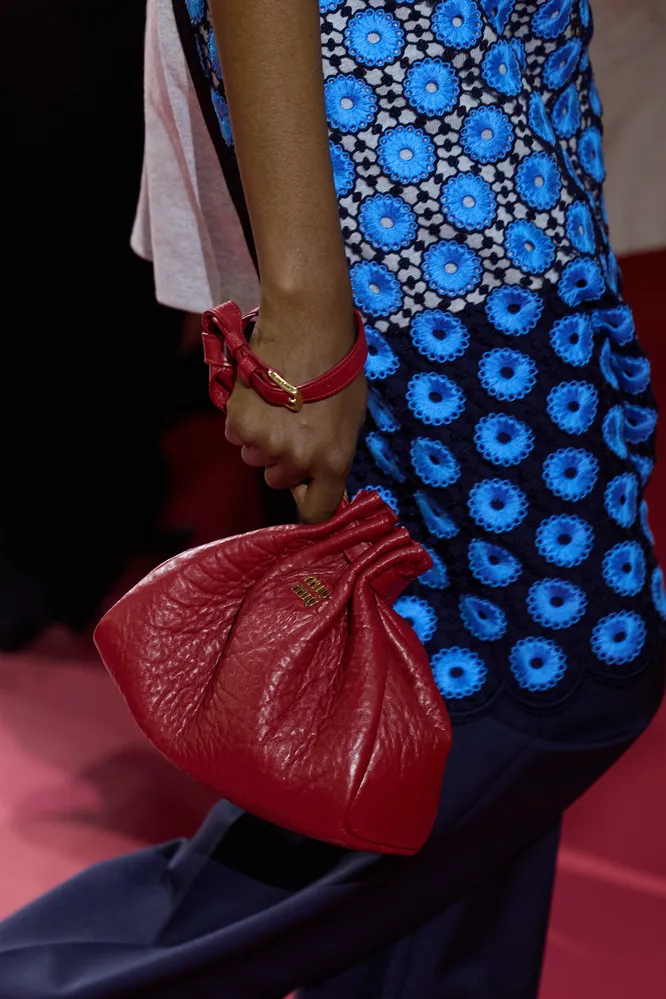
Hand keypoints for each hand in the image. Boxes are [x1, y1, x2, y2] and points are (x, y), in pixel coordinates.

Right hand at [224, 297, 366, 523]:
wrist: (306, 327)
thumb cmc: (337, 368)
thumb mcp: (350, 418)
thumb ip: (334, 453)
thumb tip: (321, 473)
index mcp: (332, 461)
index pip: (317, 512)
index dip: (309, 500)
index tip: (306, 488)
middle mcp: (297, 459)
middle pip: (279, 482)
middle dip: (283, 461)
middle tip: (292, 425)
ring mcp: (265, 443)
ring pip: (255, 458)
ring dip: (262, 440)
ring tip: (276, 404)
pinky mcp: (238, 423)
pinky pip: (236, 436)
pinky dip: (244, 421)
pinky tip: (260, 396)